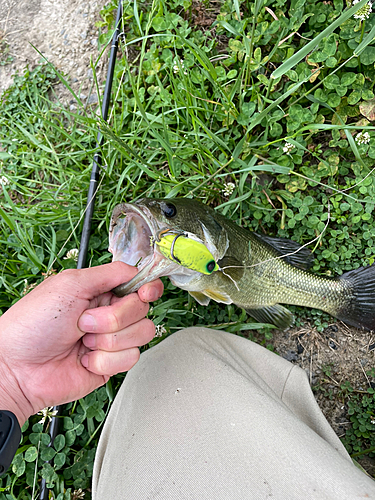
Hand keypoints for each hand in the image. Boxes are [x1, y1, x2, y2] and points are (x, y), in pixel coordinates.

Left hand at [0, 262, 162, 425]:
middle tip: (85, 321)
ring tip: (82, 341)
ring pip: (142, 334)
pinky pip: (130, 358)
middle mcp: (109, 314)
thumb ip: (111, 273)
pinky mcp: (111, 364)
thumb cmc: (33, 324)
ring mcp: (112, 339)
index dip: (148, 288)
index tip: (145, 293)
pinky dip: (104, 360)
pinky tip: (84, 359)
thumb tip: (139, 270)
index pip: (139, 284)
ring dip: (109, 339)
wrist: (18, 368)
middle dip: (114, 317)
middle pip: (142, 309)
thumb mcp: (71, 284)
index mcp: (101, 291)